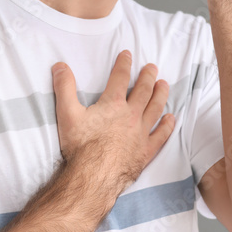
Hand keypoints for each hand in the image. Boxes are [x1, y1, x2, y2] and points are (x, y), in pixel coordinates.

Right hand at [51, 50, 174, 188]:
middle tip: (152, 67)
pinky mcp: (146, 151)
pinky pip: (160, 135)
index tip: (128, 54)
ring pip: (155, 109)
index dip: (124, 64)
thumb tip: (60, 66)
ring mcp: (141, 133)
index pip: (120, 78)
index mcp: (113, 104)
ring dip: (160, 95)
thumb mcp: (67, 113)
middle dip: (148, 77)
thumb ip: (64, 88)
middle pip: (143, 91)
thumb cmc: (80, 146)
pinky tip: (171, 119)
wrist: (94, 177)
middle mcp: (131, 115)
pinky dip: (167, 126)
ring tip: (164, 84)